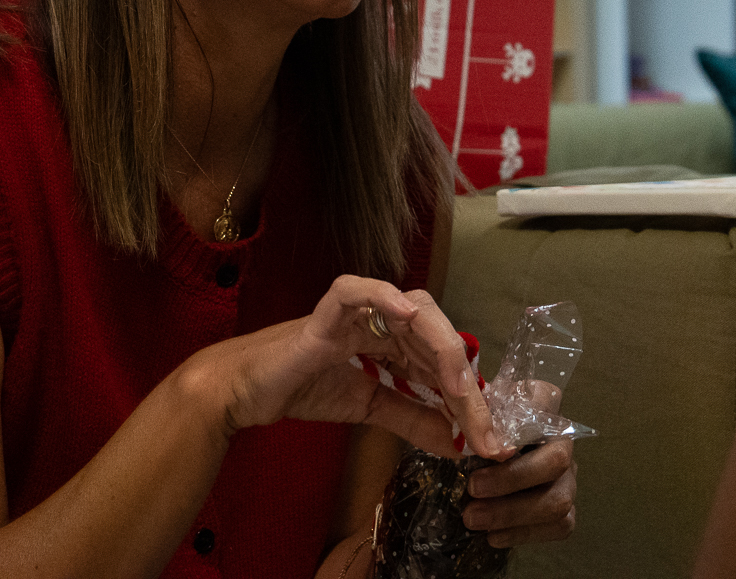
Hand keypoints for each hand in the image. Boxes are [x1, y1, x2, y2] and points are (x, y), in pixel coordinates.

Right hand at [212, 275, 505, 458]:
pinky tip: (409, 317)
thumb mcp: (369, 408)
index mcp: (395, 337)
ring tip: (460, 387)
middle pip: (440, 338)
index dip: (471, 398)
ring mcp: (358, 311)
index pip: (445, 361)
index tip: (490, 438)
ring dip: (442, 349)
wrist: (245, 392)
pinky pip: (357, 292)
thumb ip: (410, 419)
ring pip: (415, 313)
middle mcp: (384, 318)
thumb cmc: (303, 388)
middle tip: (484, 427)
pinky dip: (384, 297)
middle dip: (466, 385)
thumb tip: (456, 444)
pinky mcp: (326, 312)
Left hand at [461, 381, 578, 547]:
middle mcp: (562, 440)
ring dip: (513, 513)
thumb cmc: (474, 433)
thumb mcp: (465, 415)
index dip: (523, 423)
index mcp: (541, 406)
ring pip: (559, 500)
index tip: (490, 445)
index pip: (545, 401)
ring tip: (472, 519)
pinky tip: (493, 535)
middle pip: (556, 461)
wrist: (478, 462)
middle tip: (472, 489)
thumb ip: (469, 418)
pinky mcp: (564, 508)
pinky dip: (523, 534)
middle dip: (512, 480)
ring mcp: (568, 476)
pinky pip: (559, 527)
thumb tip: (468, 440)